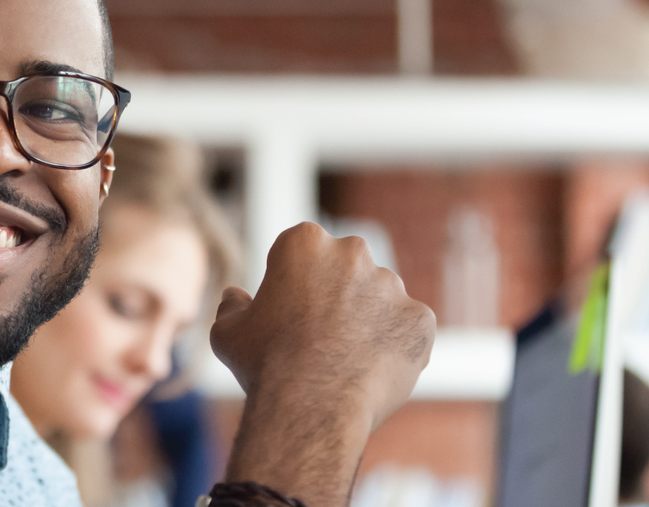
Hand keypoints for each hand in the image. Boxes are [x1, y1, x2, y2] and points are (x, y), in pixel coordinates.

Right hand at [211, 222, 434, 504]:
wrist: (312, 407)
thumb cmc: (264, 365)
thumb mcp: (227, 332)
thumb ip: (231, 306)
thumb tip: (234, 296)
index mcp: (304, 242)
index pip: (302, 252)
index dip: (293, 282)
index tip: (289, 310)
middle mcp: (352, 252)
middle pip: (346, 268)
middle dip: (336, 292)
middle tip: (320, 335)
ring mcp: (391, 285)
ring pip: (380, 298)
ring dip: (367, 319)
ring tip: (345, 360)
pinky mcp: (420, 319)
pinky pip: (408, 329)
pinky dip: (395, 346)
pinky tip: (371, 371)